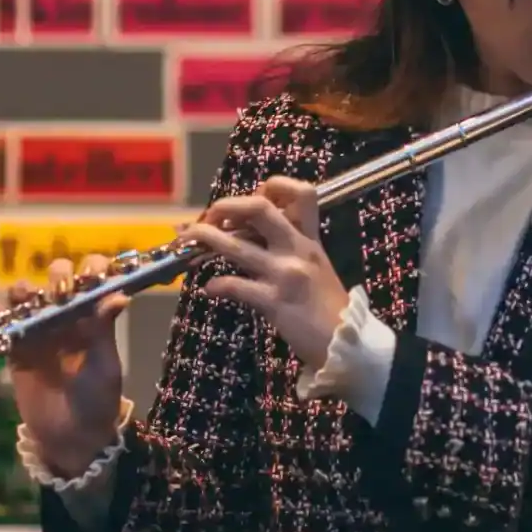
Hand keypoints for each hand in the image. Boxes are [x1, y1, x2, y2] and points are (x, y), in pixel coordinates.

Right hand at [2, 254, 128, 476]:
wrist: (71, 437)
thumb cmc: (97, 401)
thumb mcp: (105, 366)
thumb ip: (104, 331)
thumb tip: (119, 295)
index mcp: (93, 316)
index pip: (94, 278)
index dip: (92, 269)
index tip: (91, 277)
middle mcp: (66, 316)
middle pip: (57, 278)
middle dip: (57, 276)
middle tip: (59, 294)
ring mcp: (39, 330)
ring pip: (26, 294)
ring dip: (24, 290)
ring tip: (26, 300)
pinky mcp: (15, 348)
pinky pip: (2, 323)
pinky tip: (0, 314)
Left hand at [183, 177, 349, 373]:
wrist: (345, 344)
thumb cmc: (326, 306)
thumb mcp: (314, 266)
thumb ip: (286, 247)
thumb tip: (243, 233)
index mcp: (310, 238)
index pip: (300, 192)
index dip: (271, 187)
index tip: (250, 201)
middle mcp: (297, 249)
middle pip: (259, 208)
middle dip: (224, 206)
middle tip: (208, 217)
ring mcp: (285, 274)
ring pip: (236, 245)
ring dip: (204, 238)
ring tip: (186, 242)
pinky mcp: (274, 302)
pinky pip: (234, 285)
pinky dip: (215, 285)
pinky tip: (210, 289)